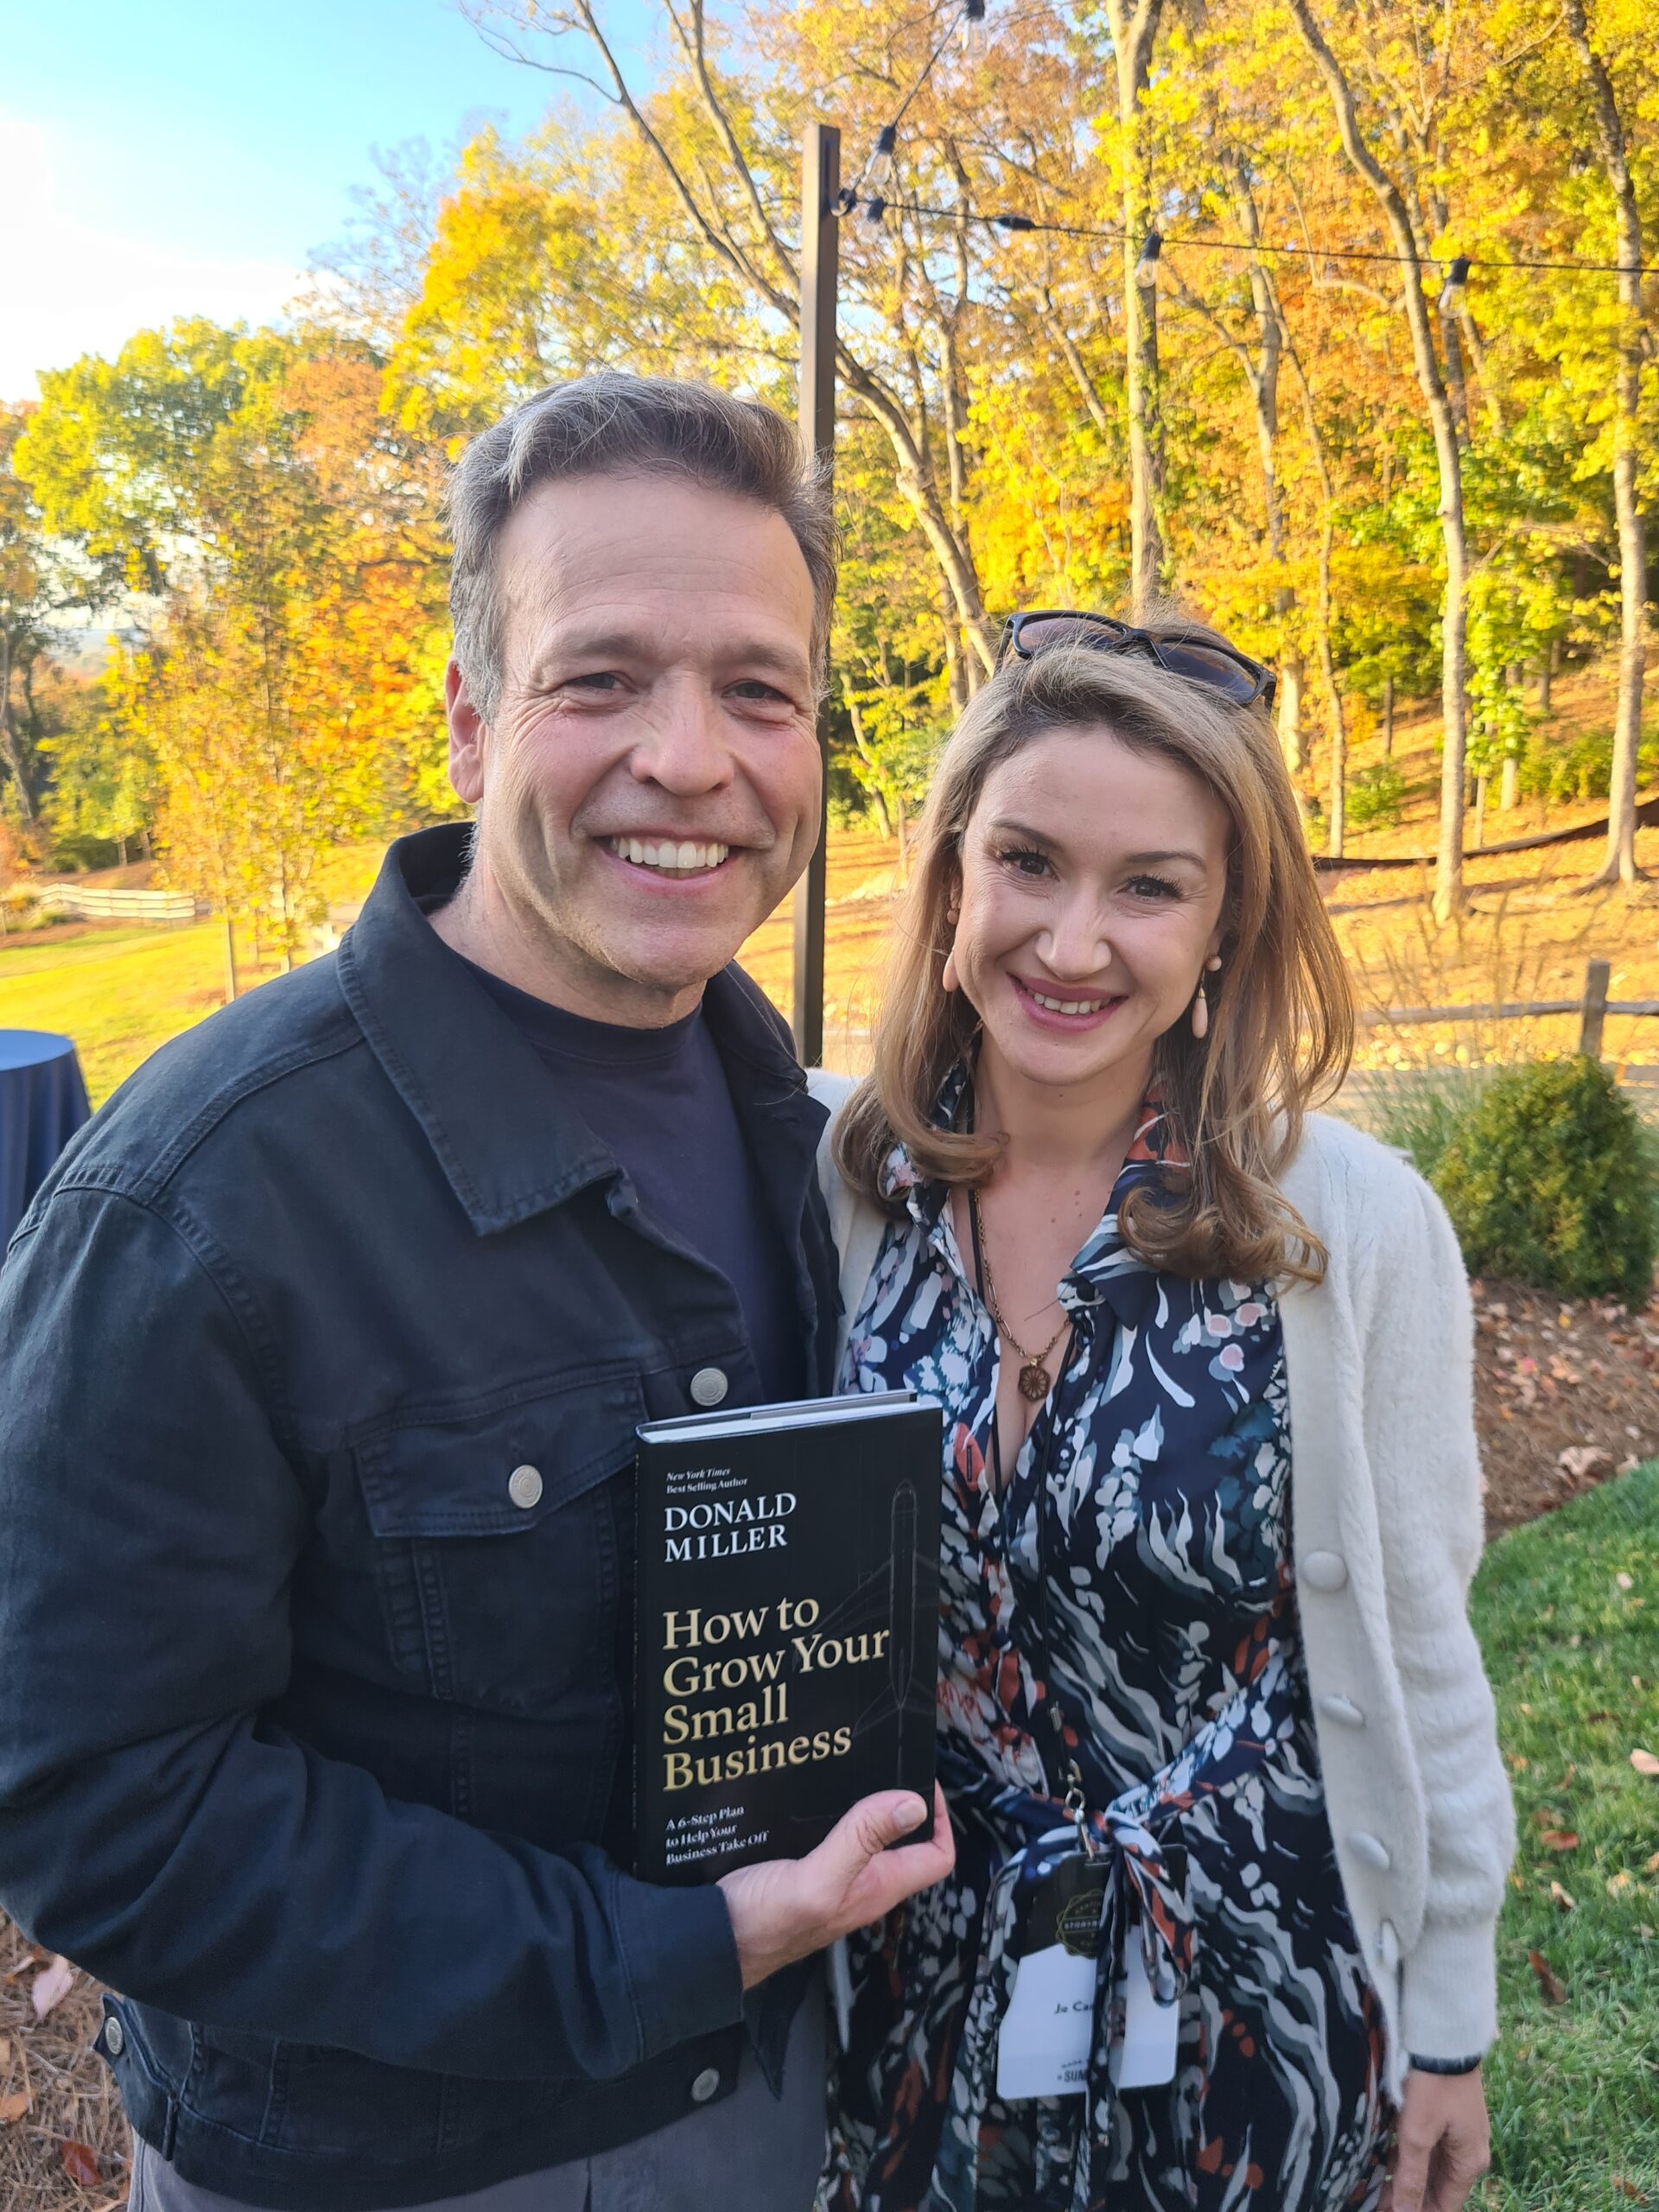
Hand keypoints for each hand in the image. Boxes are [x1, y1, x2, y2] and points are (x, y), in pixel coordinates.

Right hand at [716, 1783, 954, 1988]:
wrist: (712, 1941)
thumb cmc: (763, 1922)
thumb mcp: (817, 1879)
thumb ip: (861, 1840)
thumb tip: (913, 1803)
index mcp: (876, 1887)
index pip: (935, 1857)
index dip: (939, 1819)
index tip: (920, 1779)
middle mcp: (860, 1882)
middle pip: (901, 1839)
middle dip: (898, 1798)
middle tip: (881, 1758)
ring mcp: (831, 1876)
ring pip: (863, 1831)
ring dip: (861, 1799)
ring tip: (847, 1762)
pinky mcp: (802, 1867)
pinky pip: (828, 1832)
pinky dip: (828, 1808)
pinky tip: (809, 1787)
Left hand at [1381, 2067, 1490, 2211]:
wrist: (1444, 2037)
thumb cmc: (1433, 2086)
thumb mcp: (1418, 2134)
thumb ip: (1412, 2177)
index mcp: (1469, 2163)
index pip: (1445, 2206)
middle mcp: (1469, 2152)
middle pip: (1438, 2188)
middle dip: (1409, 2199)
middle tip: (1377, 2203)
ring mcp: (1459, 2134)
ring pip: (1431, 2168)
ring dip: (1406, 2179)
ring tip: (1375, 2188)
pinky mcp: (1447, 2116)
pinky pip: (1428, 2147)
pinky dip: (1408, 2157)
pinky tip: (1383, 2162)